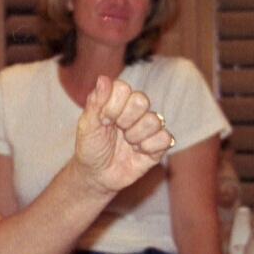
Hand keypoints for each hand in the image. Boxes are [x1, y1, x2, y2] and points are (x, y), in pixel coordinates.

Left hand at [73, 76, 172, 194]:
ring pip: (155, 120)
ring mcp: (148, 127)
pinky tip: (138, 152)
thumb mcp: (87, 126)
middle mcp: (135, 111)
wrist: (96, 175)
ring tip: (126, 144)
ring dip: (136, 136)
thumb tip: (103, 78)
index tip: (103, 120)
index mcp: (117, 100)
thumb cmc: (90, 147)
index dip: (113, 106)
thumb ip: (96, 102)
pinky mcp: (158, 145)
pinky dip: (149, 147)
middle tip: (116, 131)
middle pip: (141, 100)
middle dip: (124, 120)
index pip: (124, 89)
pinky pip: (166, 138)